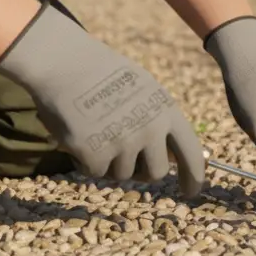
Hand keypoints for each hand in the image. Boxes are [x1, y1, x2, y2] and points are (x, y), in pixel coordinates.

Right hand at [0, 3, 205, 196]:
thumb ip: (159, 121)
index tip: (191, 192)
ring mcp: (122, 142)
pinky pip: (94, 173)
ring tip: (95, 131)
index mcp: (166, 111)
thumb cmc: (102, 75)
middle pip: (156, 172)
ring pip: (121, 174)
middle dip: (141, 171)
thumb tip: (174, 158)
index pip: (190, 152)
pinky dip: (85, 161)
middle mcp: (149, 129)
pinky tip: (78, 135)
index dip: (193, 176)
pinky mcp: (94, 154)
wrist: (62, 63)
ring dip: (108, 162)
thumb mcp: (144, 90)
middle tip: (124, 156)